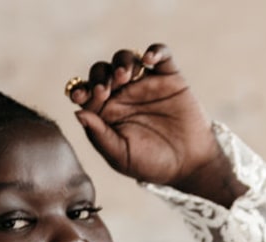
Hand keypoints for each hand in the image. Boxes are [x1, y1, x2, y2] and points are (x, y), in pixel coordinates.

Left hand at [67, 45, 245, 206]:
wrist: (189, 166)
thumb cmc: (152, 165)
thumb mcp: (122, 156)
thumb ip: (100, 136)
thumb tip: (76, 113)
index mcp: (107, 112)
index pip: (87, 92)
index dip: (82, 90)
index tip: (82, 96)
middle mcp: (123, 94)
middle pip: (103, 71)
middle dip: (101, 75)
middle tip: (107, 89)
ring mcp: (146, 83)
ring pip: (127, 58)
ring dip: (123, 62)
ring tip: (125, 76)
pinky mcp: (169, 76)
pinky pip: (160, 54)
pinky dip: (154, 51)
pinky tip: (148, 60)